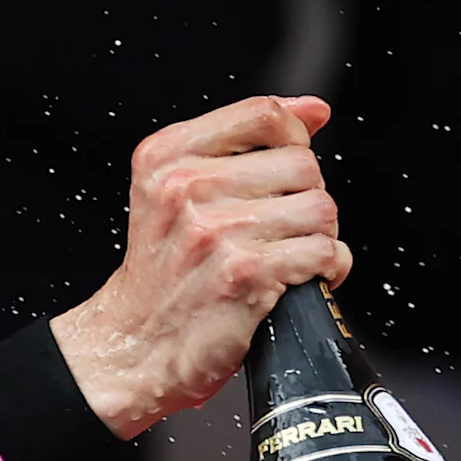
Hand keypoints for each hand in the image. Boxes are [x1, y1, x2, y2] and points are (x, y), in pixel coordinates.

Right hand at [54, 96, 350, 439]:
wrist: (133, 348)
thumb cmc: (161, 277)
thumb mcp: (175, 192)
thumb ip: (241, 142)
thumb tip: (313, 112)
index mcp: (166, 158)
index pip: (263, 114)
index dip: (294, 138)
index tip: (289, 168)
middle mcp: (187, 188)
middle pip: (301, 164)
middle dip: (305, 200)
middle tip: (279, 231)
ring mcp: (215, 230)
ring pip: (320, 209)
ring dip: (318, 238)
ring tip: (286, 256)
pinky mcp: (245, 273)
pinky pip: (324, 252)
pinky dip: (327, 270)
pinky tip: (297, 280)